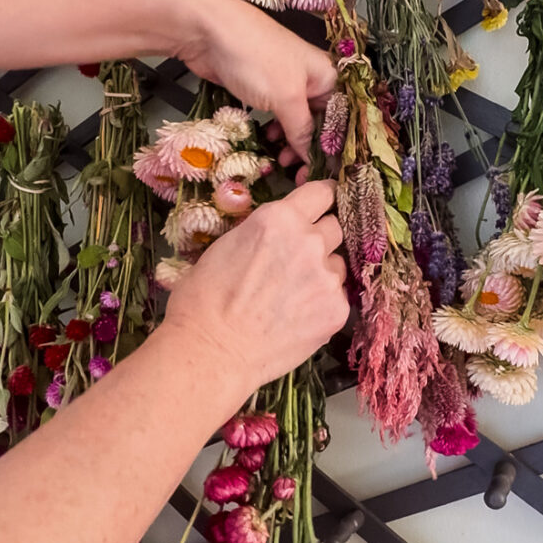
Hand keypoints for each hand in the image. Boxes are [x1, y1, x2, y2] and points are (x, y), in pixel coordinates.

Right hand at [163, 181, 348, 390]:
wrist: (211, 350)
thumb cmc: (204, 299)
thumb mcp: (228, 243)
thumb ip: (264, 231)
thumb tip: (279, 233)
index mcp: (279, 218)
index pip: (322, 193)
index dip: (322, 200)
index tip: (321, 206)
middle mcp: (309, 242)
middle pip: (334, 227)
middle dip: (320, 238)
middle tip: (298, 259)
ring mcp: (327, 277)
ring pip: (337, 265)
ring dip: (322, 272)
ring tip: (293, 295)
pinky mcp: (336, 310)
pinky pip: (337, 297)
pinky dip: (322, 304)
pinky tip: (297, 317)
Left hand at [175, 0, 335, 162]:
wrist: (209, 31)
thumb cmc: (256, 58)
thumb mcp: (286, 98)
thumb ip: (302, 129)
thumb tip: (312, 155)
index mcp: (327, 76)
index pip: (340, 118)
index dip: (333, 146)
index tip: (323, 172)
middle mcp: (310, 79)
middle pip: (319, 121)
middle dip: (309, 147)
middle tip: (298, 172)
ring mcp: (284, 83)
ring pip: (295, 120)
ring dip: (289, 142)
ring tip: (279, 160)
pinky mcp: (262, 88)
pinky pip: (275, 115)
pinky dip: (273, 130)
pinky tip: (266, 141)